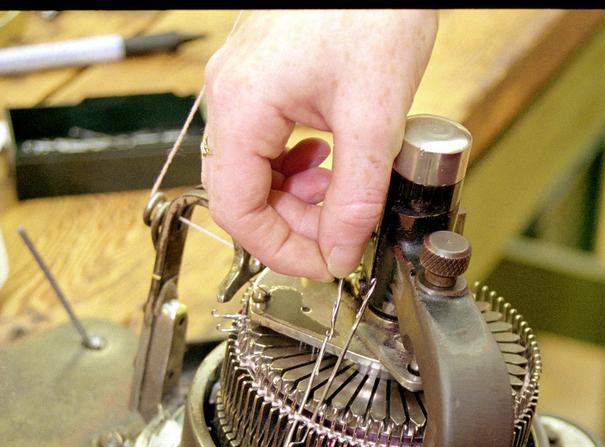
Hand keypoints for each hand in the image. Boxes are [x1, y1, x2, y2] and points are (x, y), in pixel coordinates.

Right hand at [201, 10, 437, 279]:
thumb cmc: (371, 8)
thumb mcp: (374, 117)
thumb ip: (357, 196)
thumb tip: (342, 251)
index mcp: (243, 107)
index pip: (237, 209)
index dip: (279, 249)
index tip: (321, 264)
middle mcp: (230, 95)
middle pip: (245, 192)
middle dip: (296, 223)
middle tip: (343, 232)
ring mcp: (243, 84)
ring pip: (257, 168)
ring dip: (300, 194)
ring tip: (345, 189)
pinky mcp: (264, 77)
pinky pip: (268, 140)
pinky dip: (299, 163)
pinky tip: (333, 159)